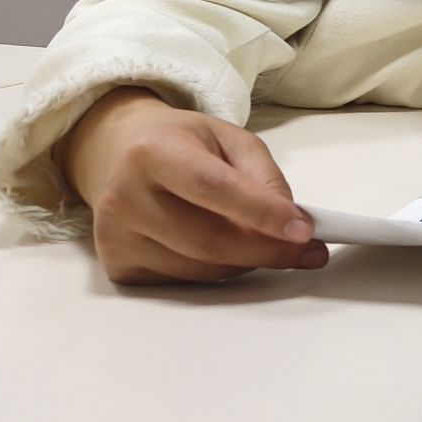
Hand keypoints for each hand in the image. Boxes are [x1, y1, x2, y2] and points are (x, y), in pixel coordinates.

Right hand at [57, 87, 326, 285]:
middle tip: (306, 251)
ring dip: (247, 263)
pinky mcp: (118, 266)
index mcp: (152, 152)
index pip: (213, 188)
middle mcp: (123, 196)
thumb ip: (265, 176)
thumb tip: (293, 223)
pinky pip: (184, 282)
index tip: (304, 230)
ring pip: (201, 269)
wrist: (123, 154)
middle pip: (208, 240)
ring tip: (268, 244)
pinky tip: (228, 250)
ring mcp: (115, 237)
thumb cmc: (185, 144)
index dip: (262, 212)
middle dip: (266, 250)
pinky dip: (219, 271)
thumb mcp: (231, 139)